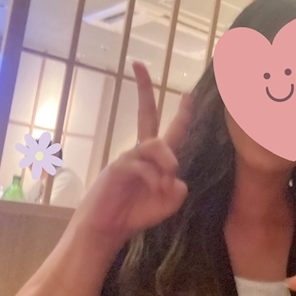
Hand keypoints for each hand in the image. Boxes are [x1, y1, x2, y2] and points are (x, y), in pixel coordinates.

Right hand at [71, 62, 190, 241]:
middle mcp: (140, 153)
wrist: (107, 230)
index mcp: (154, 159)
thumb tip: (177, 177)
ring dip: (168, 162)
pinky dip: (155, 178)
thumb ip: (178, 191)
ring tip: (167, 181)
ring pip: (156, 144)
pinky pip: (144, 165)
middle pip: (144, 114)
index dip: (180, 113)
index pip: (169, 131)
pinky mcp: (118, 167)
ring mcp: (128, 157)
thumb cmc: (135, 214)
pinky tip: (157, 190)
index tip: (187, 93)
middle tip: (139, 65)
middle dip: (143, 90)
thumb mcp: (167, 204)